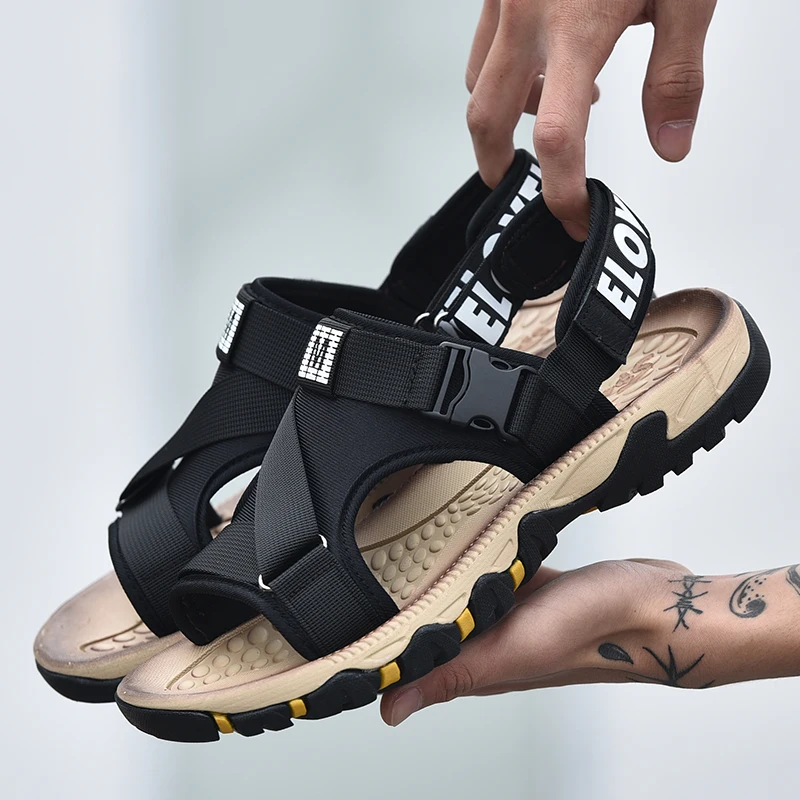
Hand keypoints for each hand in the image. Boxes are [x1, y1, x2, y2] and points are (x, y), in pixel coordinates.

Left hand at [382, 558, 731, 725]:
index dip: (379, 652)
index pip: (415, 662)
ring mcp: (513, 609)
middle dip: (401, 608)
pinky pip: (494, 572)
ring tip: (403, 556)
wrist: (652, 602)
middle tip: (362, 580)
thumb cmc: (590, 630)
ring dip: (438, 582)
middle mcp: (492, 637)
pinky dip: (476, 562)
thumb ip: (452, 673)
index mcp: (479, 661)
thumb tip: (389, 709)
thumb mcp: (511, 651)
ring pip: (462, 597)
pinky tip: (464, 544)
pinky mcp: (533, 585)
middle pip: (434, 626)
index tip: (343, 632)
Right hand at [466, 0, 716, 238]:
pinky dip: (502, 69)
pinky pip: (482, 43)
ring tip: (546, 114)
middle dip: (497, 165)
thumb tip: (670, 144)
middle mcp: (528, 18)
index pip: (560, 139)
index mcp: (577, 29)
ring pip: (477, 82)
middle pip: (487, 120)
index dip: (561, 191)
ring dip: (503, 114)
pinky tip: (540, 59)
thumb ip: (677, 75)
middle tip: (516, 186)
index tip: (572, 217)